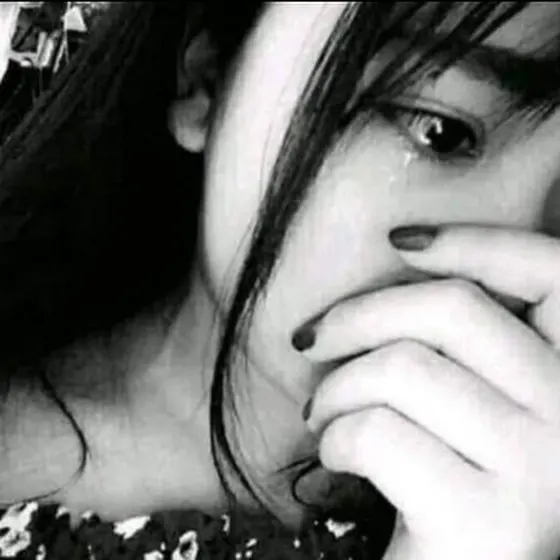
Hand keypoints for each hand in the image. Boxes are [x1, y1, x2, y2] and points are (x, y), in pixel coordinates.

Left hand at [301, 225, 559, 559]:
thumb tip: (404, 252)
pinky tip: (334, 454)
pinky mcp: (487, 521)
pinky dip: (335, 436)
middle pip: (452, 310)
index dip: (475, 241)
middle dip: (357, 315)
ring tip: (319, 411)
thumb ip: (461, 342)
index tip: (400, 239)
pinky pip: (377, 433)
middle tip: (311, 340)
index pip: (551, 272)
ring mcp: (541, 469)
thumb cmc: (447, 476)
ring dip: (334, 387)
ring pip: (401, 368)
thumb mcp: (470, 399)